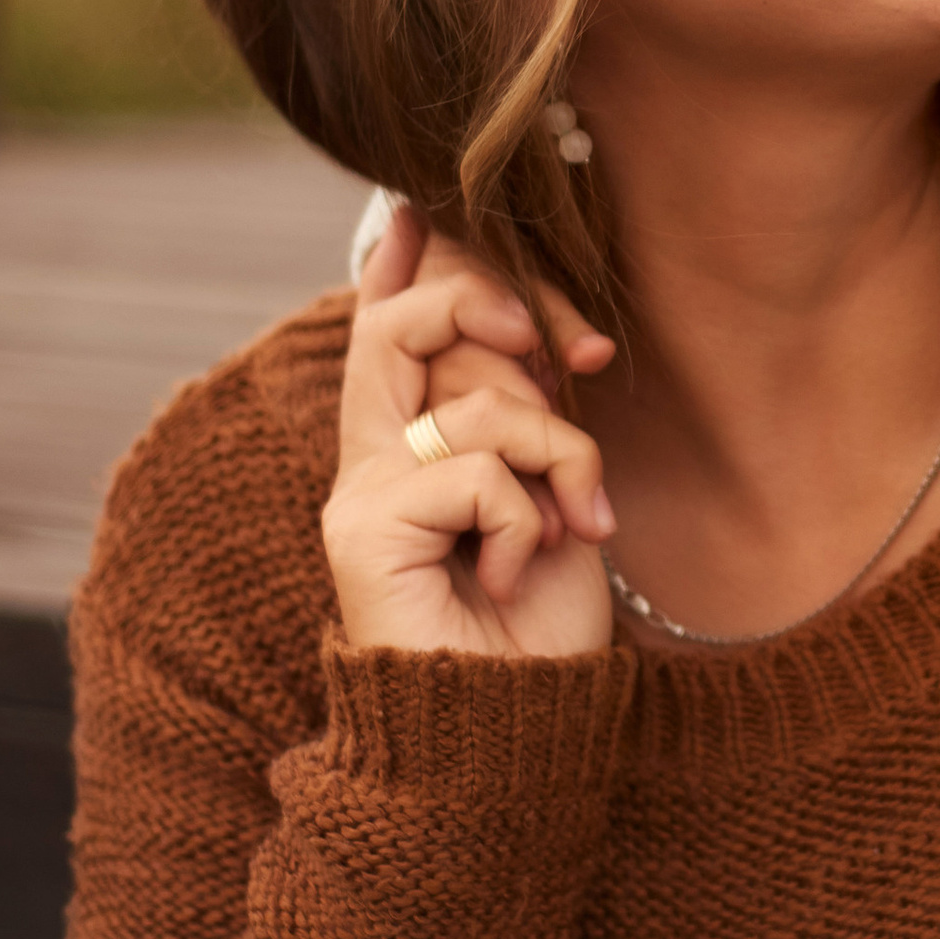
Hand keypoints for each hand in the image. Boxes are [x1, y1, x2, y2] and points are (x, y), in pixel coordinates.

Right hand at [322, 212, 616, 657]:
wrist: (512, 731)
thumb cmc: (539, 623)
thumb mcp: (550, 489)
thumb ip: (526, 408)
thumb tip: (529, 319)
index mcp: (409, 443)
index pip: (392, 325)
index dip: (413, 263)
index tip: (421, 207)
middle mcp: (371, 457)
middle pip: (404, 323)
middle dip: (496, 306)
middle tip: (579, 352)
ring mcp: (360, 492)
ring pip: (475, 402)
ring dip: (559, 453)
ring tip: (574, 523)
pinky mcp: (364, 529)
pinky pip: (477, 470)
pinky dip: (527, 518)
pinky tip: (517, 575)